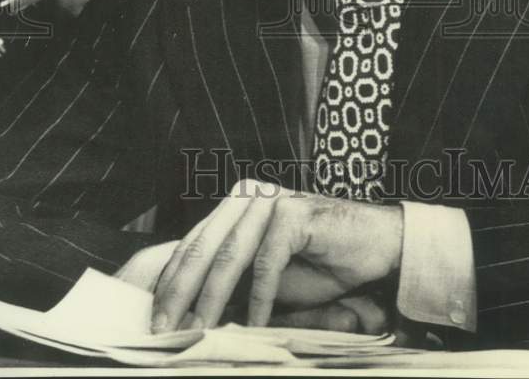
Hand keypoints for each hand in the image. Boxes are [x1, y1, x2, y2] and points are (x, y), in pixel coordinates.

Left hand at [130, 179, 402, 332]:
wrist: (375, 248)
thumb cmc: (319, 265)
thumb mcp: (263, 279)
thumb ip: (228, 284)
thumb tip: (182, 313)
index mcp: (235, 206)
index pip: (192, 245)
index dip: (171, 283)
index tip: (153, 320)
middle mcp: (248, 196)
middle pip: (204, 248)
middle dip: (180, 294)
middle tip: (163, 330)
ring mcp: (271, 200)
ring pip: (230, 255)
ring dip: (210, 300)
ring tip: (197, 333)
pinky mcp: (293, 212)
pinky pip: (267, 261)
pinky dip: (257, 299)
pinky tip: (252, 326)